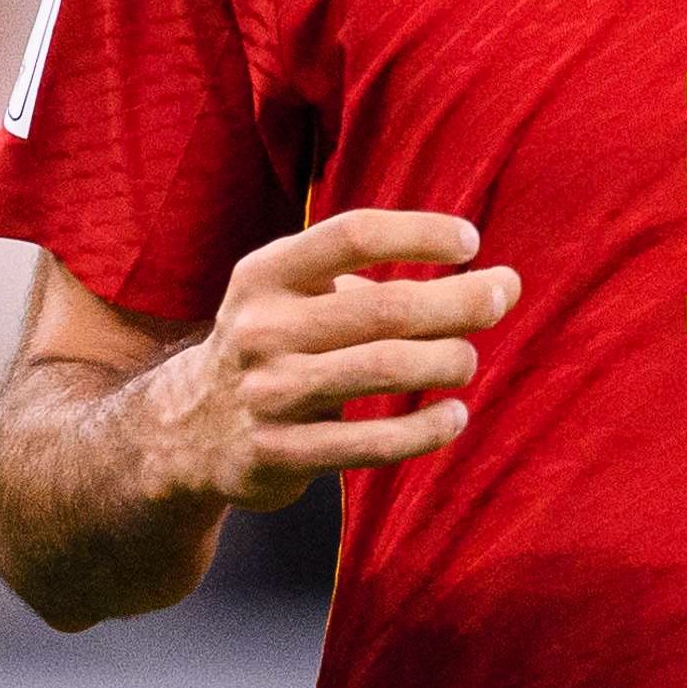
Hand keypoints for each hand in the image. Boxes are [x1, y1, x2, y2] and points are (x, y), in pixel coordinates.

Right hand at [133, 209, 517, 512]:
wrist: (184, 430)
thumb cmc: (273, 345)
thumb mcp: (293, 297)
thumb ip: (374, 284)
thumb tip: (494, 281)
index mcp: (266, 275)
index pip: (353, 234)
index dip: (420, 232)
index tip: (470, 241)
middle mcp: (262, 329)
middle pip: (384, 307)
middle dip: (458, 299)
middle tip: (502, 295)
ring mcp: (268, 394)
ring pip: (383, 369)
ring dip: (447, 360)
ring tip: (468, 360)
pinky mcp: (277, 455)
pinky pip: (370, 444)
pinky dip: (425, 430)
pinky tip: (454, 417)